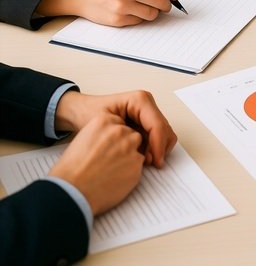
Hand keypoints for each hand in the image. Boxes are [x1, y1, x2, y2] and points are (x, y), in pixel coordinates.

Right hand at [36, 0, 177, 25]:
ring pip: (151, 13)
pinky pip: (139, 21)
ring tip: (151, 8)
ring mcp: (122, 5)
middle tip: (166, 5)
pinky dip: (141, 18)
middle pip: (159, 1)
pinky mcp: (117, 19)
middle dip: (166, 5)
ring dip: (155, 12)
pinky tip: (135, 12)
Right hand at [49, 115, 144, 215]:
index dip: (115, 139)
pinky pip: (139, 168)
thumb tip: (113, 140)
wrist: (69, 192)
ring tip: (111, 171)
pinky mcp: (136, 165)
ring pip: (138, 151)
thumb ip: (102, 135)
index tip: (107, 148)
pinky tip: (114, 180)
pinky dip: (130, 174)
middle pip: (132, 135)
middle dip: (125, 147)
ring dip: (130, 159)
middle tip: (110, 161)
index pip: (121, 124)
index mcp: (104, 121)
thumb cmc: (71, 170)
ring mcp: (130, 148)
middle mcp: (120, 131)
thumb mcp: (82, 139)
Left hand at [54, 88, 176, 166]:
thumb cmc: (88, 114)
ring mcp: (148, 113)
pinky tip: (142, 157)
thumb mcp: (103, 124)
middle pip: (165, 128)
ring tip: (144, 161)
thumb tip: (140, 154)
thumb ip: (123, 137)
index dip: (159, 144)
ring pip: (164, 133)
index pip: (157, 124)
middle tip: (151, 165)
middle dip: (160, 148)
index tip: (156, 162)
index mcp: (140, 100)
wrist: (80, 112)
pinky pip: (156, 137)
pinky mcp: (146, 121)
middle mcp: (147, 104)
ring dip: (158, 149)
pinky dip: (153, 148)